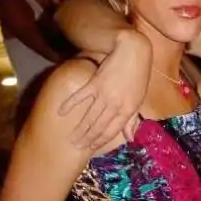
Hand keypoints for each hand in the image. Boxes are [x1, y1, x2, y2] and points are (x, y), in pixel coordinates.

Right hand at [58, 30, 151, 149]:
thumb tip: (130, 138)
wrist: (134, 52)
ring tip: (71, 138)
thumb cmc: (139, 76)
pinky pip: (80, 97)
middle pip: (99, 127)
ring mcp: (104, 95)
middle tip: (77, 147)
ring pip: (90, 116)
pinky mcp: (95, 83)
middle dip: (88, 139)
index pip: (112, 131)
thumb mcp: (139, 99)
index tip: (92, 148)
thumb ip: (132, 119)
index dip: (101, 141)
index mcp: (128, 110)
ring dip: (80, 129)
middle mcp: (115, 105)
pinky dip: (70, 104)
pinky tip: (61, 112)